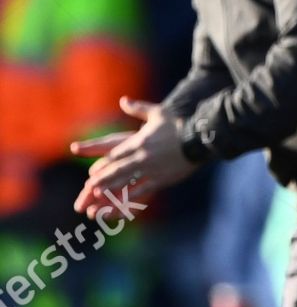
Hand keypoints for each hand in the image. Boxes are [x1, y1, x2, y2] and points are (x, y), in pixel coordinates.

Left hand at [70, 97, 194, 214]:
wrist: (199, 137)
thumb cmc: (178, 124)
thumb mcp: (158, 112)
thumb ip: (138, 108)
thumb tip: (124, 100)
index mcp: (139, 141)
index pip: (116, 155)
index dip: (103, 166)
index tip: (92, 174)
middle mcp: (142, 157)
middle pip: (117, 170)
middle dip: (102, 181)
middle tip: (88, 190)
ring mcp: (151, 169)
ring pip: (127, 182)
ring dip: (111, 191)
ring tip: (99, 200)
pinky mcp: (161, 179)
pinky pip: (143, 191)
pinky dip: (131, 199)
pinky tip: (122, 206)